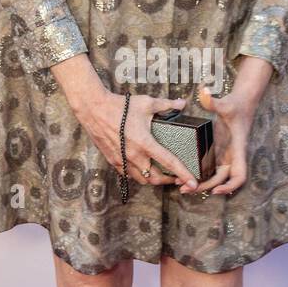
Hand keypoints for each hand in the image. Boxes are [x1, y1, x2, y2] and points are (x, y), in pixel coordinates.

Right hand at [74, 89, 200, 190]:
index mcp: (145, 143)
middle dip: (169, 181)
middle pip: (156, 179)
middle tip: (178, 177)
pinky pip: (129, 174)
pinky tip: (143, 167)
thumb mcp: (146, 103)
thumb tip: (181, 104)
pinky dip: (138, 175)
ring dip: (154, 179)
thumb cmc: (120, 106)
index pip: (169, 162)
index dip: (184, 174)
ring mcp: (122, 160)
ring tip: (162, 174)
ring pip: (142, 180)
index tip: (194, 183)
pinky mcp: (113, 160)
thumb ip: (166, 105)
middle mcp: (133, 155)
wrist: (93, 108)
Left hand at [186, 83, 256, 196]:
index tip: (216, 190)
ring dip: (200, 184)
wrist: (242, 103)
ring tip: (181, 187)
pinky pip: (209, 169)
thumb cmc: (236, 105)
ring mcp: (224, 156)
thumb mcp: (225, 103)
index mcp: (237, 149)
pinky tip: (184, 174)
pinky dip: (199, 175)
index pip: (240, 175)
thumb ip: (213, 101)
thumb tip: (203, 91)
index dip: (230, 186)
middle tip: (187, 190)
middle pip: (222, 180)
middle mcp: (231, 156)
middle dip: (206, 187)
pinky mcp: (217, 152)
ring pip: (214, 177)